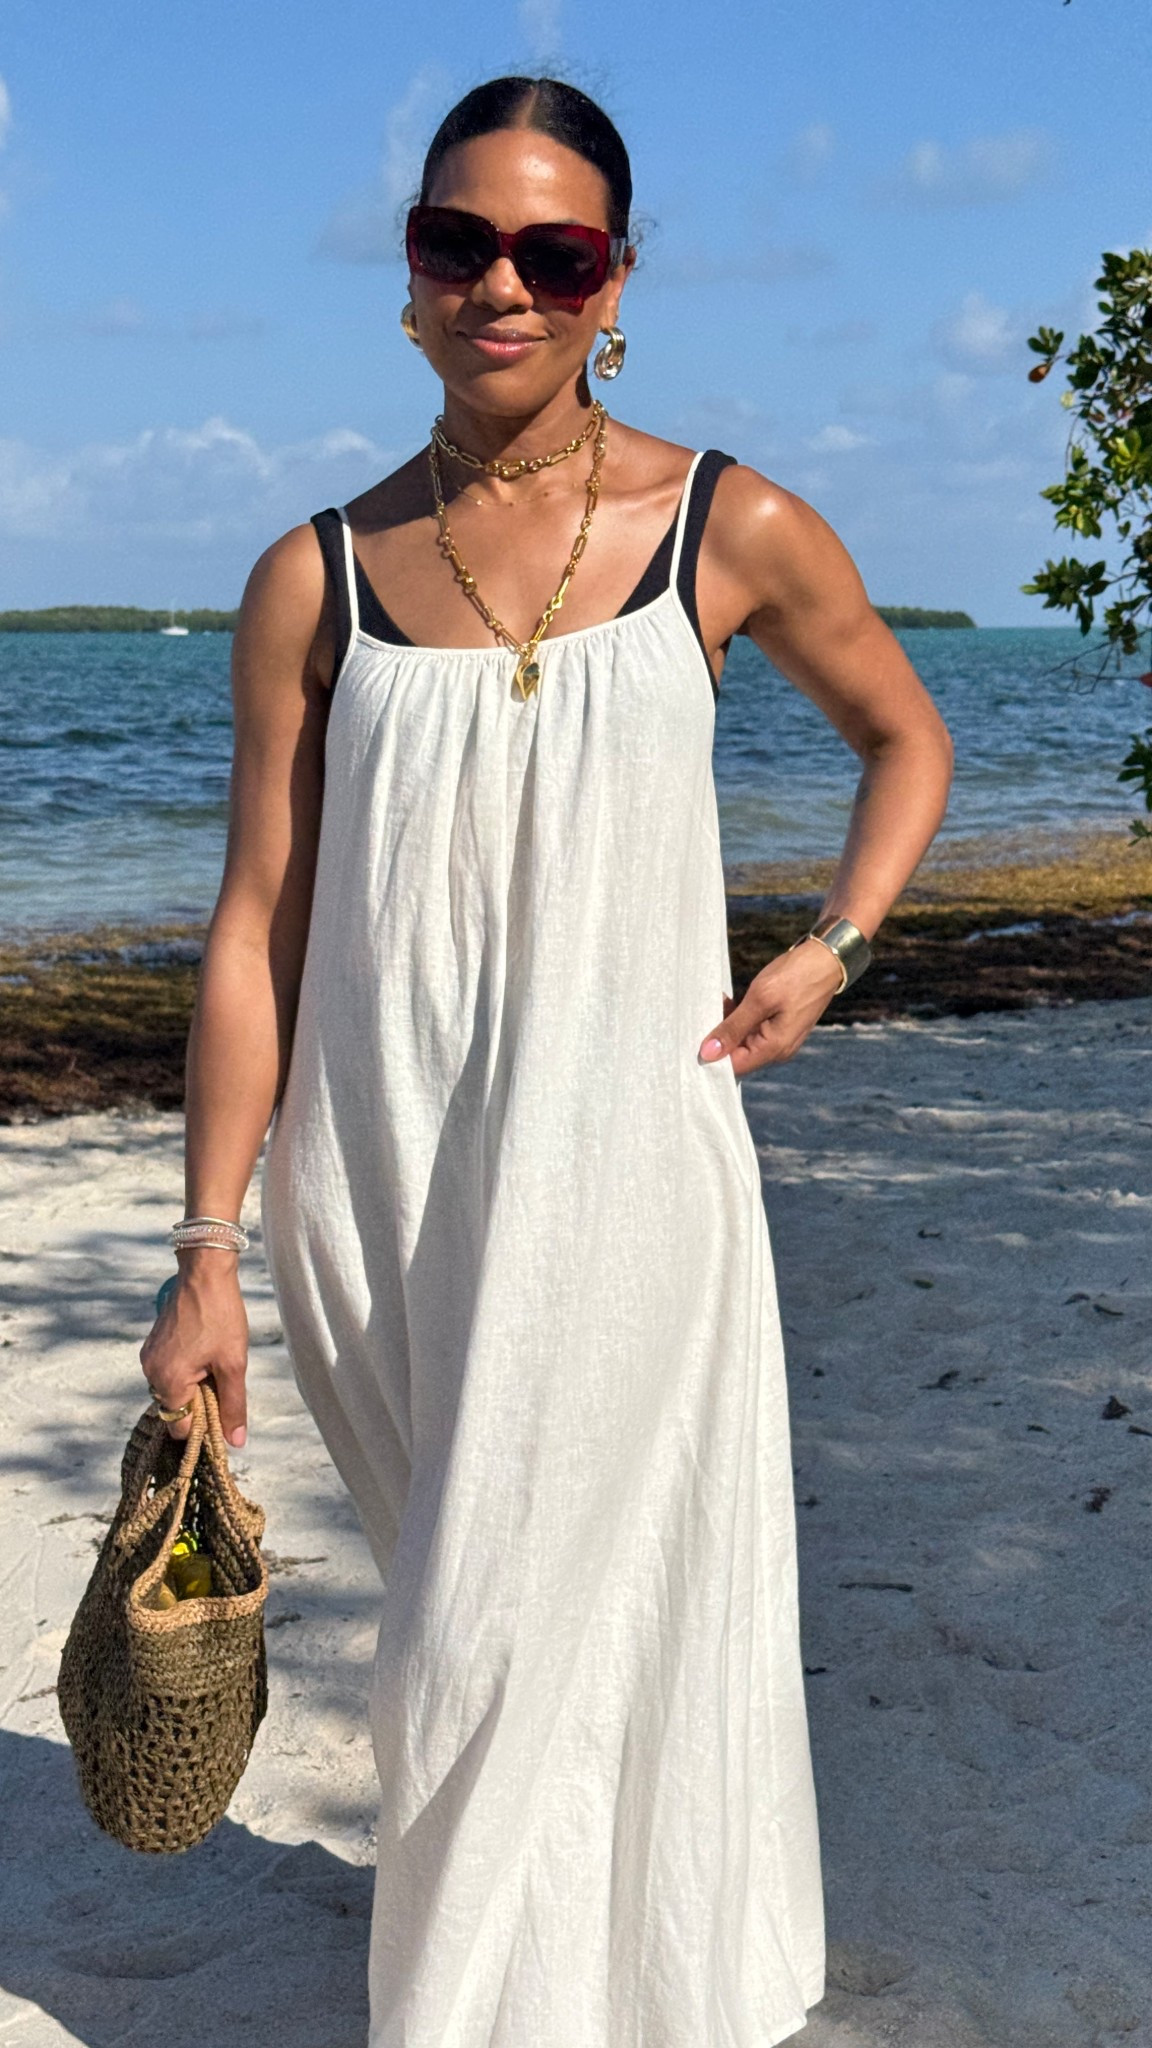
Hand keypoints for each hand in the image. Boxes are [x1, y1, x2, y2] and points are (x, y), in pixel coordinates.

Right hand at [139, 1252, 248, 1446]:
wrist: (204, 1272)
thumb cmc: (220, 1314)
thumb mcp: (233, 1363)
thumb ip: (233, 1406)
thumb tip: (235, 1442)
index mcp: (168, 1381)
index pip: (181, 1428)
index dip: (205, 1428)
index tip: (226, 1415)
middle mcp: (151, 1372)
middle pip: (177, 1409)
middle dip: (202, 1405)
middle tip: (225, 1382)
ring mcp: (150, 1357)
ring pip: (174, 1390)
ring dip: (196, 1387)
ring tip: (217, 1363)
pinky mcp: (154, 1345)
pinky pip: (169, 1371)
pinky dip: (187, 1372)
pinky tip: (206, 1353)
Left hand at [697, 937, 844, 1075]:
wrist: (826, 959)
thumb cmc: (795, 977)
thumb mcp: (759, 999)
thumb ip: (733, 1028)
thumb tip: (708, 1053)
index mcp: (774, 1049)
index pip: (733, 1067)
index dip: (712, 1057)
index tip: (693, 1038)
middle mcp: (777, 1050)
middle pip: (737, 1056)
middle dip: (718, 1038)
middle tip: (703, 1013)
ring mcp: (779, 1038)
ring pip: (742, 1041)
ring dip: (727, 1025)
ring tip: (718, 1002)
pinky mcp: (779, 1026)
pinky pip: (751, 1030)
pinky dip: (738, 1018)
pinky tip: (729, 1002)